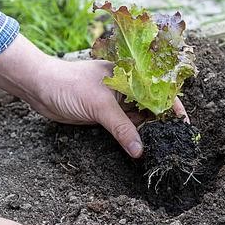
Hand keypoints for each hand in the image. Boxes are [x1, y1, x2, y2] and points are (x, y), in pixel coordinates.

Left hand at [0, 34, 188, 157]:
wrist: (40, 89)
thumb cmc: (70, 85)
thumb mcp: (100, 106)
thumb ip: (123, 128)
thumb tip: (141, 151)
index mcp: (130, 73)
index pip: (160, 88)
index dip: (173, 105)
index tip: (184, 124)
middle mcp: (126, 86)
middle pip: (152, 105)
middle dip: (163, 122)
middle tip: (176, 141)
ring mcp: (116, 101)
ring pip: (139, 118)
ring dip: (149, 132)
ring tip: (163, 148)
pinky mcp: (105, 114)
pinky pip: (125, 126)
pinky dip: (133, 137)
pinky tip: (142, 148)